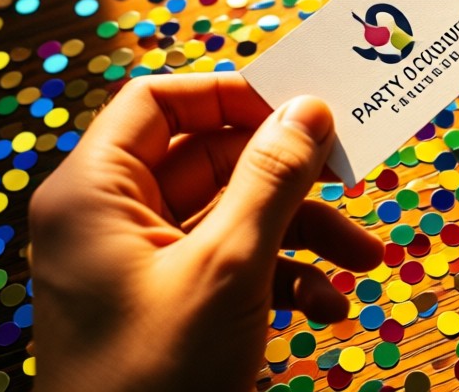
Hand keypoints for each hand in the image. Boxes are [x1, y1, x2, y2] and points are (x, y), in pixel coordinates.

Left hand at [29, 73, 383, 391]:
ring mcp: (142, 265)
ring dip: (303, 232)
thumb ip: (273, 177)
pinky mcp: (170, 303)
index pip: (159, 102)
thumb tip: (309, 107)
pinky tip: (325, 305)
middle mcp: (112, 220)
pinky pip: (232, 264)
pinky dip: (283, 277)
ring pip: (233, 214)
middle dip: (289, 176)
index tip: (297, 104)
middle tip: (348, 173)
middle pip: (211, 160)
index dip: (229, 94)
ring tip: (364, 259)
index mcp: (94, 193)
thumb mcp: (229, 266)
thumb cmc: (158, 376)